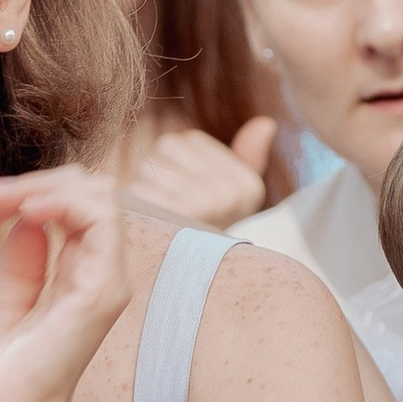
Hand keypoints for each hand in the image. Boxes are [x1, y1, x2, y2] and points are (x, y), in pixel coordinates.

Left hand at [0, 165, 133, 401]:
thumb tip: (26, 221)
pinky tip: (25, 208)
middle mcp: (100, 276)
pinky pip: (102, 217)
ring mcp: (106, 283)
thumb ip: (21, 263)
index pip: (72, 206)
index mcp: (78, 279)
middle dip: (31, 182)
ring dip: (41, 185)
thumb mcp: (3, 303)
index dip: (23, 194)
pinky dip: (63, 199)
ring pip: (99, 194)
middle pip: (89, 191)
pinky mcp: (101, 291)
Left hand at [125, 118, 277, 228]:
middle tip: (171, 205)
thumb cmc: (204, 230)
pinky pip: (140, 187)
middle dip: (161, 171)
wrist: (183, 278)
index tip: (191, 194)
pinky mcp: (172, 215)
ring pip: (151, 166)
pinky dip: (136, 201)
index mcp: (247, 185)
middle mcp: (231, 193)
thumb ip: (247, 156)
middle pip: (169, 149)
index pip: (190, 140)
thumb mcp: (231, 194)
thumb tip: (266, 123)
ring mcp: (204, 204)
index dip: (179, 162)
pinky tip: (148, 222)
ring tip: (161, 214)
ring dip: (147, 186)